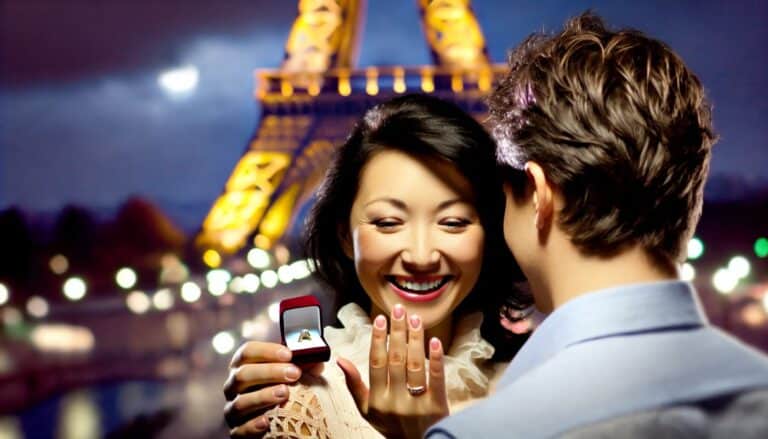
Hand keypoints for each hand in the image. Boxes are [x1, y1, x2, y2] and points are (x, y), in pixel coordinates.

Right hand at [223, 341, 322, 436]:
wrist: (279, 421)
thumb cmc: (283, 390)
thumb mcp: (292, 375)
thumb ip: (303, 365)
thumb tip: (318, 360)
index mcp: (244, 366)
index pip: (247, 352)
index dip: (266, 351)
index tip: (288, 354)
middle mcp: (233, 386)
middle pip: (243, 374)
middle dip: (269, 372)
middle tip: (294, 373)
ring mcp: (232, 409)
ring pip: (240, 402)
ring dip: (263, 397)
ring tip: (284, 394)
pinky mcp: (237, 431)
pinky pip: (240, 429)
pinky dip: (252, 426)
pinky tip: (266, 421)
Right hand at [337, 304, 448, 438]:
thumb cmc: (391, 425)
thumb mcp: (367, 409)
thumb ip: (354, 384)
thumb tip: (340, 360)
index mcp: (377, 399)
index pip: (376, 363)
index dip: (378, 339)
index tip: (380, 319)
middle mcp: (395, 400)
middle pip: (396, 359)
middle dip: (397, 332)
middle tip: (399, 310)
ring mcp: (416, 404)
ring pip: (415, 365)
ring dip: (415, 339)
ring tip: (415, 319)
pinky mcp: (437, 406)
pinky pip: (436, 379)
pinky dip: (436, 359)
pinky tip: (434, 341)